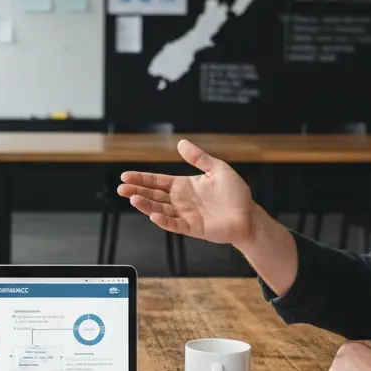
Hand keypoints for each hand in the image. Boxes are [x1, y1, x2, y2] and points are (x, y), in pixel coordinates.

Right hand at [117, 140, 257, 245]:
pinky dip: (163, 221)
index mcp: (184, 186)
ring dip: (145, 205)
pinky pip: (174, 225)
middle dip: (137, 191)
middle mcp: (181, 200)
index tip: (126, 176)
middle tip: (121, 188)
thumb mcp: (218, 169)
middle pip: (153, 195)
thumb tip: (181, 143)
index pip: (158, 181)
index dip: (142, 179)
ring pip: (160, 209)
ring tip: (132, 199)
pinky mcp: (192, 228)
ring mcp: (185, 215)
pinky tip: (153, 215)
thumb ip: (199, 157)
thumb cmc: (235, 194)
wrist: (248, 215)